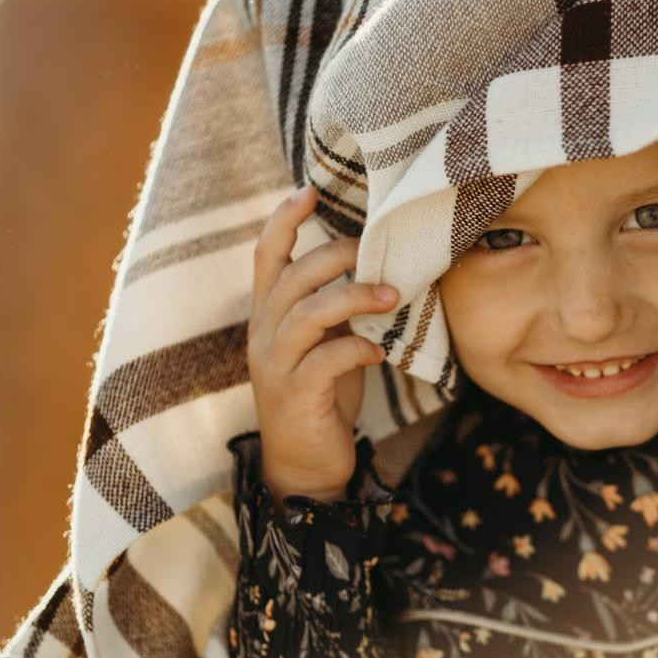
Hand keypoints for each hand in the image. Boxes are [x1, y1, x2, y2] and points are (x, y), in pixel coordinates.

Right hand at [247, 187, 396, 503]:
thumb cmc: (323, 396)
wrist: (305, 467)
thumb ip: (336, 308)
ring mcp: (275, 365)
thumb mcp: (326, 343)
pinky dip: (357, 349)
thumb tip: (378, 265)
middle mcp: (263, 333)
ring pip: (307, 313)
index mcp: (269, 315)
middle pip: (294, 276)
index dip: (283, 220)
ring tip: (393, 295)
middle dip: (339, 256)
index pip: (265, 255)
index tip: (307, 191)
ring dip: (354, 297)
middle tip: (382, 253)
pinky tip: (381, 352)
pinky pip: (325, 360)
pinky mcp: (295, 395)